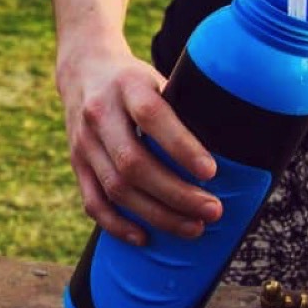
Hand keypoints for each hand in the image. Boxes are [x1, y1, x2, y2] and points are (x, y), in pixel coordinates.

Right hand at [57, 46, 223, 245]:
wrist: (83, 69)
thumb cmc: (136, 80)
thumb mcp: (158, 76)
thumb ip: (182, 106)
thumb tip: (231, 144)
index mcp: (127, 85)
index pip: (152, 117)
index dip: (181, 147)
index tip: (211, 172)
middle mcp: (100, 114)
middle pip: (134, 163)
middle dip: (176, 193)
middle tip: (213, 210)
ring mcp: (84, 142)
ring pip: (116, 188)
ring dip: (156, 215)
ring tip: (194, 228)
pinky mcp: (76, 163)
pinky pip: (93, 202)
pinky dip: (118, 225)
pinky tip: (145, 238)